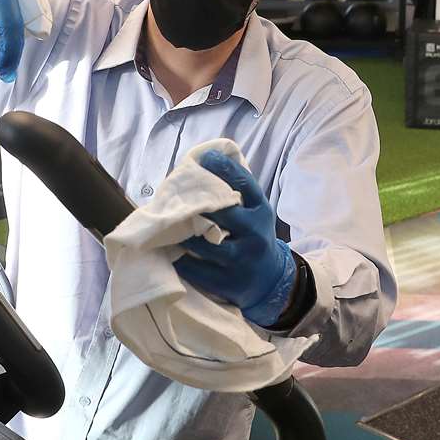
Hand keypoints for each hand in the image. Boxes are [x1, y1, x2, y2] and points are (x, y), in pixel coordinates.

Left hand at [174, 150, 297, 327]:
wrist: (272, 281)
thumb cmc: (253, 237)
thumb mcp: (254, 213)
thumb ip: (235, 194)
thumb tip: (203, 163)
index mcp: (261, 210)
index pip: (244, 183)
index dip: (224, 168)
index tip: (205, 157)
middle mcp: (255, 232)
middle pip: (223, 212)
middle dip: (198, 202)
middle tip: (176, 193)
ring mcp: (244, 259)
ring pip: (206, 243)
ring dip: (184, 234)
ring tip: (166, 225)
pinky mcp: (231, 282)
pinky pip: (198, 269)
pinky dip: (182, 260)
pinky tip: (170, 252)